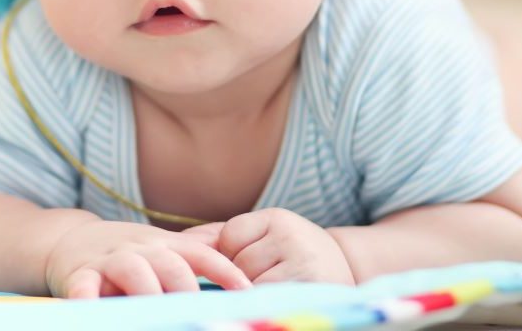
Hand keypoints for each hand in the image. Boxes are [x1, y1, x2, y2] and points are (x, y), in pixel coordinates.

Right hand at [45, 219, 251, 298]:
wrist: (70, 240)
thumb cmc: (127, 253)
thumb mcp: (160, 249)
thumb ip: (194, 258)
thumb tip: (239, 274)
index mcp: (165, 245)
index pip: (202, 253)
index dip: (225, 270)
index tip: (246, 292)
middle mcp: (141, 249)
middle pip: (170, 263)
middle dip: (187, 289)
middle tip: (200, 316)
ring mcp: (110, 260)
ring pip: (133, 270)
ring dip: (147, 292)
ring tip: (156, 314)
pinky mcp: (79, 274)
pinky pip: (83, 285)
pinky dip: (87, 297)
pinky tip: (92, 309)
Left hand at [182, 208, 354, 285]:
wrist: (347, 273)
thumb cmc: (292, 256)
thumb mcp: (263, 236)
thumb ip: (220, 236)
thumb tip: (174, 242)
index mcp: (277, 218)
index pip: (228, 238)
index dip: (230, 256)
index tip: (250, 263)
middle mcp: (291, 235)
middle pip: (238, 264)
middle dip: (242, 279)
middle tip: (267, 279)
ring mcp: (303, 263)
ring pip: (251, 285)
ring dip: (256, 294)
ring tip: (277, 289)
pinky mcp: (310, 288)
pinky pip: (267, 300)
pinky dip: (265, 304)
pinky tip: (277, 300)